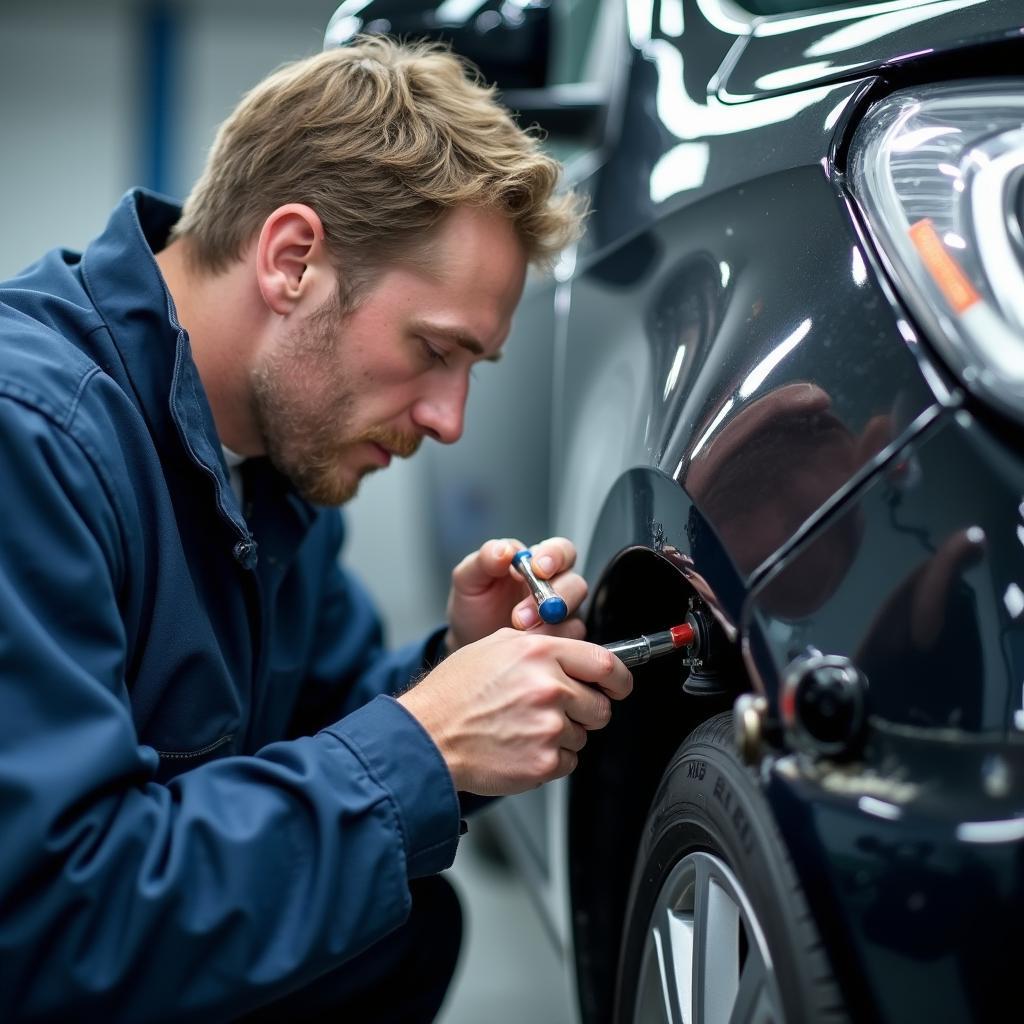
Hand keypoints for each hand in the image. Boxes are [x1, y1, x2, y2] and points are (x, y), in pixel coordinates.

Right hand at [398, 628, 632, 794]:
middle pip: (600, 705)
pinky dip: (550, 759)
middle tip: (554, 711)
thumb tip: (573, 651)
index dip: (619, 679)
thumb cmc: (455, 693)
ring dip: (562, 735)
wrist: (428, 736)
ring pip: (583, 735)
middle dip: (585, 710)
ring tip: (524, 728)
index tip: (619, 686)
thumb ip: (540, 646)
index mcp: (539, 654)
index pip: (605, 663)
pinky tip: (520, 747)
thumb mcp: (495, 647)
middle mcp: (548, 687)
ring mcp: (548, 727)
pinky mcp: (543, 761)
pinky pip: (568, 762)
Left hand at [444, 536, 587, 652]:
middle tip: (523, 614)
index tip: (538, 569)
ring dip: (549, 624)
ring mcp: (562, 614)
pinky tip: (527, 644)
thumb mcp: (469, 578)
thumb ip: (485, 559)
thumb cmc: (474, 605)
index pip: (561, 550)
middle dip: (552, 598)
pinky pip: (570, 640)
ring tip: (519, 631)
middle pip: (575, 583)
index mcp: (537, 562)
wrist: (471, 641)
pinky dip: (550, 642)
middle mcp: (555, 585)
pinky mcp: (563, 640)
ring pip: (575, 613)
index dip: (555, 556)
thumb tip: (505, 550)